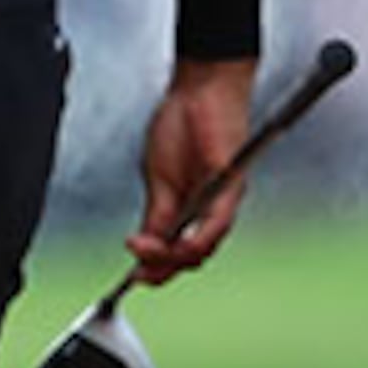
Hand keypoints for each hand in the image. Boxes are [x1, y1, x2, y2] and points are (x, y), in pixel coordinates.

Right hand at [128, 56, 259, 282]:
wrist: (201, 88)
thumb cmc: (183, 124)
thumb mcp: (157, 176)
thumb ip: (155, 213)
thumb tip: (144, 244)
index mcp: (191, 208)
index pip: (176, 249)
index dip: (156, 268)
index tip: (135, 278)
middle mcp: (211, 209)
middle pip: (193, 255)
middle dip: (163, 267)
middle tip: (140, 270)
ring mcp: (223, 198)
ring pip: (207, 245)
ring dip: (177, 257)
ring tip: (150, 254)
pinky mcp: (231, 183)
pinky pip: (220, 220)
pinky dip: (201, 237)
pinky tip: (183, 245)